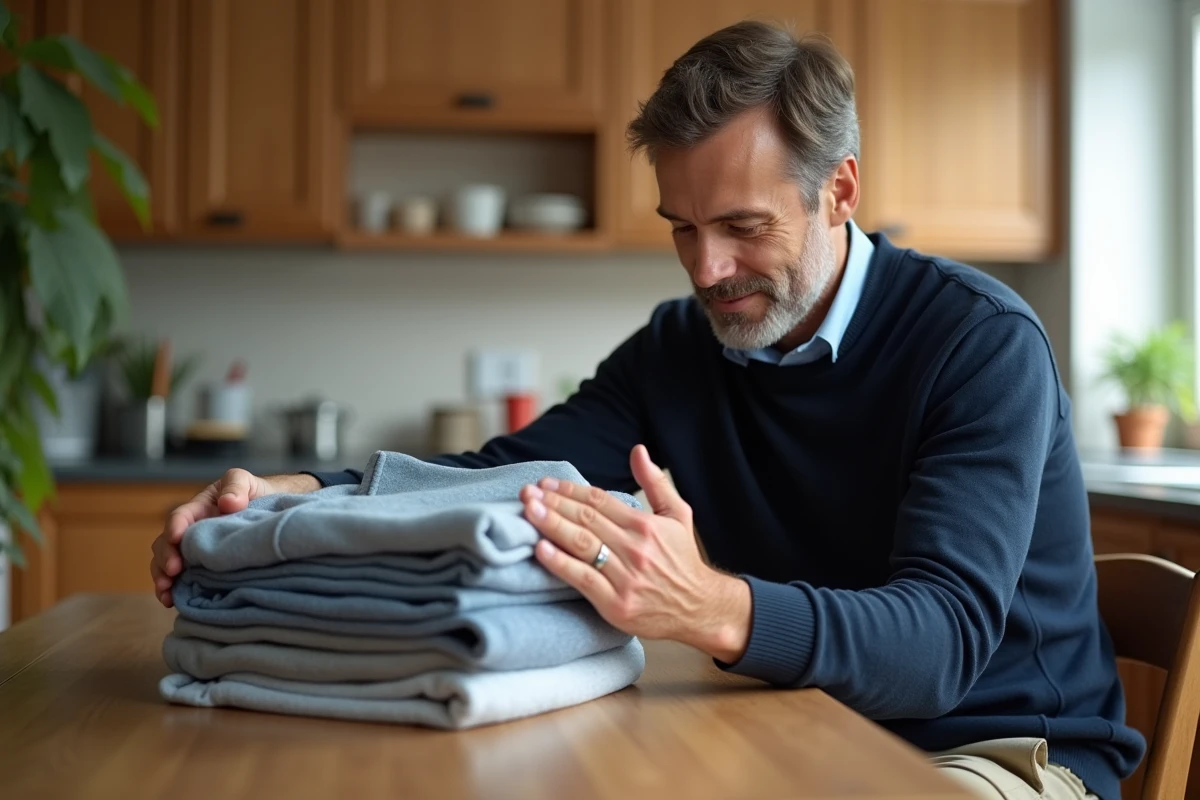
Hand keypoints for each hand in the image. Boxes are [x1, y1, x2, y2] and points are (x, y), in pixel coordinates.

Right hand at [149, 471, 319, 606]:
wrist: (275, 510)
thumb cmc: (256, 492)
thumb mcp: (245, 480)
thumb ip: (236, 485)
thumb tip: (228, 503)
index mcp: (197, 509)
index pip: (180, 517)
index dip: (175, 527)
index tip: (177, 538)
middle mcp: (191, 532)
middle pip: (166, 544)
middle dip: (165, 558)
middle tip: (173, 570)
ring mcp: (196, 552)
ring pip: (168, 564)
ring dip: (163, 578)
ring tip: (166, 592)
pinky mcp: (205, 569)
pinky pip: (184, 580)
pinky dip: (174, 591)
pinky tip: (172, 602)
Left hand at [520, 445, 750, 661]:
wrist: (699, 608)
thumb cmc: (684, 561)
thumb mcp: (678, 515)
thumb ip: (655, 483)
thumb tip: (638, 451)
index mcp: (646, 525)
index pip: (600, 501)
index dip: (571, 490)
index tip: (546, 483)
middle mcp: (635, 548)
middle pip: (586, 519)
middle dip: (554, 503)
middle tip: (527, 493)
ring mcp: (625, 577)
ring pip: (582, 545)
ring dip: (552, 525)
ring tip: (529, 511)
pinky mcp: (616, 604)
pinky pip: (583, 580)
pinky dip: (560, 564)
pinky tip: (541, 550)